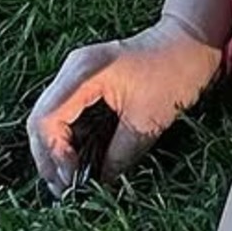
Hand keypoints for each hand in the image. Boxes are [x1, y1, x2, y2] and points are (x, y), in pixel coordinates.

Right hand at [24, 15, 221, 195]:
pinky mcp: (84, 81)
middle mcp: (72, 69)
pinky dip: (66, 138)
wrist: (191, 41)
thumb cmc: (176, 73)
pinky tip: (75, 161)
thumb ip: (118, 156)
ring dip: (54, 150)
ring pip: (49, 117)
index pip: (47, 119)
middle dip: (48, 157)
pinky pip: (64, 113)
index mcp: (85, 73)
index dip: (54, 155)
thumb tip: (98, 184)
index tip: (71, 180)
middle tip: (62, 189)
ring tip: (66, 181)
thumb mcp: (148, 122)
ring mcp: (76, 73)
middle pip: (40, 119)